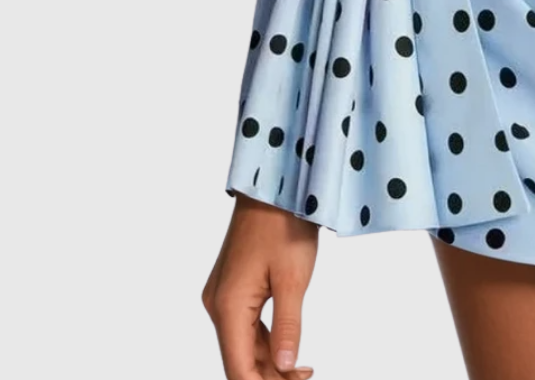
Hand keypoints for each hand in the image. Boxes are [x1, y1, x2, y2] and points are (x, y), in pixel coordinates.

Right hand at [202, 193, 317, 378]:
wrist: (274, 182)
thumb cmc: (284, 223)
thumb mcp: (293, 278)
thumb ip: (288, 328)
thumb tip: (285, 367)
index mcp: (228, 306)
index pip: (238, 369)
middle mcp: (218, 304)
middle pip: (240, 360)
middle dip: (270, 377)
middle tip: (307, 377)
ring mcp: (223, 295)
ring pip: (243, 345)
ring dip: (270, 363)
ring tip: (306, 370)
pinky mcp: (233, 287)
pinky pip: (246, 326)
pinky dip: (266, 342)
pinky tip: (290, 351)